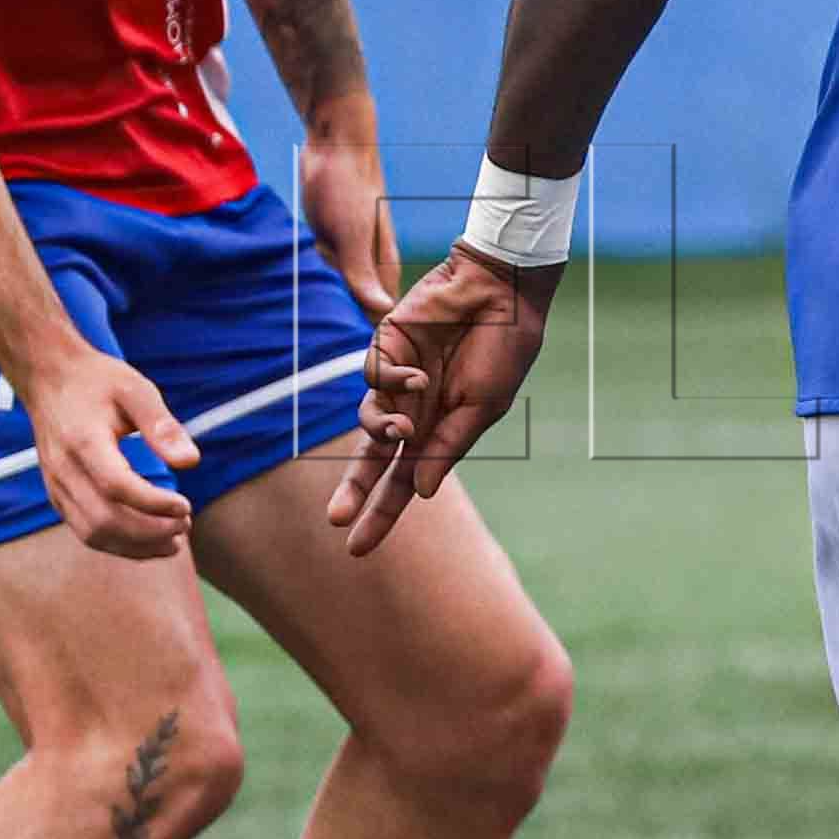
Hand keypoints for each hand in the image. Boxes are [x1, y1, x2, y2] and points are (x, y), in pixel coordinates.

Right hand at [19, 338, 200, 556]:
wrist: (48, 378)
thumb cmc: (97, 381)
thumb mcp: (135, 389)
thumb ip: (162, 425)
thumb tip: (191, 462)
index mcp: (82, 441)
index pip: (117, 486)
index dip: (154, 504)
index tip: (186, 506)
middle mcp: (63, 469)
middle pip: (105, 520)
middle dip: (150, 532)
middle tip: (186, 525)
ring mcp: (56, 486)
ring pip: (93, 534)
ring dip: (136, 546)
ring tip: (174, 540)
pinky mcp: (57, 495)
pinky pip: (86, 532)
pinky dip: (119, 544)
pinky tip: (150, 539)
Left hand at [290, 106, 399, 313]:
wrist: (332, 142)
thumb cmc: (347, 185)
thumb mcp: (351, 234)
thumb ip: (363, 275)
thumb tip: (382, 311)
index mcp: (383, 266)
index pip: (379, 315)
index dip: (364, 331)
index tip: (341, 336)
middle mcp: (368, 263)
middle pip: (352, 305)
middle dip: (335, 306)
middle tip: (319, 286)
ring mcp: (348, 252)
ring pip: (333, 285)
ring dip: (319, 283)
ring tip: (313, 261)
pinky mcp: (329, 240)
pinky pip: (319, 266)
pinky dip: (310, 265)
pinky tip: (302, 254)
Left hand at [336, 250, 554, 556]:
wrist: (498, 289)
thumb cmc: (503, 348)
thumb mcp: (483, 406)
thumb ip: (449, 446)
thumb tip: (423, 493)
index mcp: (440, 430)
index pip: (404, 482)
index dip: (381, 514)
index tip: (357, 549)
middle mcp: (414, 410)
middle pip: (373, 460)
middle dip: (356, 491)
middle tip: (336, 522)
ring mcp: (397, 380)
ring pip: (368, 420)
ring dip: (381, 432)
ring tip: (401, 430)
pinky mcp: (385, 348)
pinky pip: (373, 379)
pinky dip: (393, 385)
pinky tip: (419, 379)